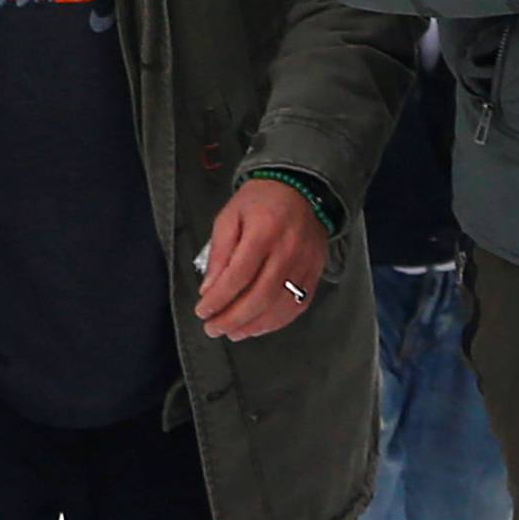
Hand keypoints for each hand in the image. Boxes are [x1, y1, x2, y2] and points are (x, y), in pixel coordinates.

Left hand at [194, 179, 328, 341]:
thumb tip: (209, 290)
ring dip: (253, 325)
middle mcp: (288, 249)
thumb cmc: (260, 201)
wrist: (301, 187)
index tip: (202, 311)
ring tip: (232, 332)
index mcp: (264, 231)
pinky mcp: (316, 270)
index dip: (218, 299)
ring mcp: (306, 262)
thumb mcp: (229, 216)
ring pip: (280, 306)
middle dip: (232, 319)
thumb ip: (219, 252)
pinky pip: (298, 304)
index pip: (238, 276)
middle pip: (260, 296)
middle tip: (213, 328)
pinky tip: (258, 325)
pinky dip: (277, 321)